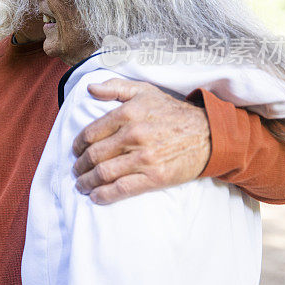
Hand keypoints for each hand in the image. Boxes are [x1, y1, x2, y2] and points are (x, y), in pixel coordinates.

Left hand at [72, 78, 211, 204]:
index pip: (91, 132)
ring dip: (87, 182)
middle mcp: (133, 135)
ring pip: (104, 173)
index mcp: (127, 113)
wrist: (209, 134)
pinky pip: (122, 188)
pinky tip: (96, 197)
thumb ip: (115, 87)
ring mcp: (143, 158)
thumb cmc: (173, 112)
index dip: (78, 144)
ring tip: (81, 185)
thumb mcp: (144, 90)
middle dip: (79, 166)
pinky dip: (104, 195)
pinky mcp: (155, 177)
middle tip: (75, 170)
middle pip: (94, 155)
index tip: (75, 150)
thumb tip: (90, 88)